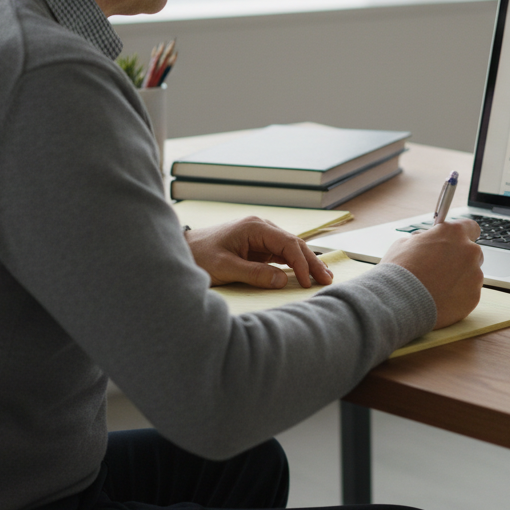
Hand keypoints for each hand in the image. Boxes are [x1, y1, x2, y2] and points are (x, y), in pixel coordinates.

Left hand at [186, 217, 332, 288]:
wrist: (183, 250)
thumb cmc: (200, 256)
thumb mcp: (225, 267)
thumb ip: (254, 274)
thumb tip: (281, 280)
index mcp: (255, 227)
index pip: (288, 244)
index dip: (301, 263)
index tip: (306, 282)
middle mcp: (261, 228)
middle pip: (294, 244)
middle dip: (312, 262)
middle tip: (327, 280)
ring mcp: (260, 238)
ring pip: (291, 249)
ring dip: (306, 263)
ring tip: (323, 278)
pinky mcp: (257, 248)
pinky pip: (281, 255)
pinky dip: (294, 264)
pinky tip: (305, 274)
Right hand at [381, 219, 482, 328]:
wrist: (398, 302)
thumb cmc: (400, 271)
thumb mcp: (406, 243)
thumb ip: (424, 240)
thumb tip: (426, 241)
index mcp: (453, 233)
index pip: (471, 227)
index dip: (462, 236)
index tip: (456, 242)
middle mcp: (469, 252)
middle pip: (472, 253)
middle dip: (459, 259)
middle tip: (440, 269)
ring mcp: (474, 275)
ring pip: (471, 275)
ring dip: (459, 279)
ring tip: (437, 287)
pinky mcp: (474, 296)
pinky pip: (469, 293)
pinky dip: (458, 296)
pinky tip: (440, 298)